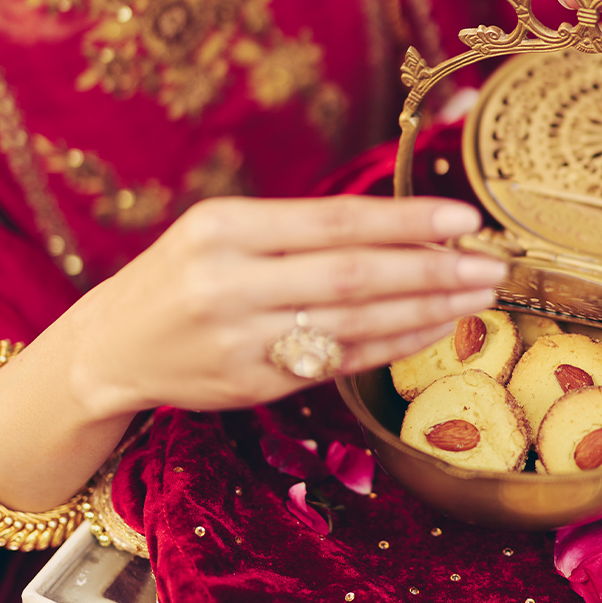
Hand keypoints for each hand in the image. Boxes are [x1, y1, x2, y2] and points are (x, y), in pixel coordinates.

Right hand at [48, 196, 505, 417]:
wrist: (111, 347)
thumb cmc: (179, 277)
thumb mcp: (219, 232)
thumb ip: (297, 229)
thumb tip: (406, 228)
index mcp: (221, 229)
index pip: (333, 221)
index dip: (406, 220)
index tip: (464, 218)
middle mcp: (228, 283)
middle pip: (353, 276)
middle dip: (433, 270)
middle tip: (491, 265)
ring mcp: (240, 340)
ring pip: (354, 324)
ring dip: (427, 310)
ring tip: (476, 296)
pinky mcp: (251, 384)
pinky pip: (340, 362)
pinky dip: (394, 344)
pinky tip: (434, 328)